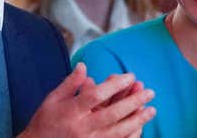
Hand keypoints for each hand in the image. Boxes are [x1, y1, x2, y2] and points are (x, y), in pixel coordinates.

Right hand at [19, 63, 155, 137]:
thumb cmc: (44, 122)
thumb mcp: (52, 99)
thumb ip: (71, 83)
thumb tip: (83, 66)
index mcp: (72, 111)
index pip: (96, 95)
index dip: (115, 85)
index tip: (130, 76)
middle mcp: (82, 127)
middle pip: (113, 114)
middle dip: (133, 101)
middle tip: (149, 91)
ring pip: (119, 131)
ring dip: (137, 120)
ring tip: (152, 109)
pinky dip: (130, 136)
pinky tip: (140, 128)